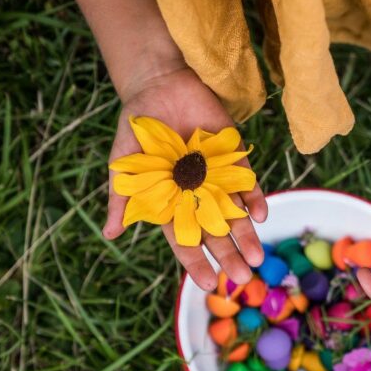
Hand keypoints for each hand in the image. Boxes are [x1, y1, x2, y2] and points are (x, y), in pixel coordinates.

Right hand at [102, 67, 267, 289]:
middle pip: (215, 231)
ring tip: (257, 258)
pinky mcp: (233, 156)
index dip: (196, 261)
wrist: (159, 87)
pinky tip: (260, 215)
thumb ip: (123, 199)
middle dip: (228, 254)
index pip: (184, 238)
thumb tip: (110, 235)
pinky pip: (246, 181)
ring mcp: (217, 177)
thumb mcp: (125, 166)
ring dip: (247, 234)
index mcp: (172, 203)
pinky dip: (253, 197)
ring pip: (235, 212)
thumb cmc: (137, 130)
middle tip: (241, 277)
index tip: (209, 283)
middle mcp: (197, 195)